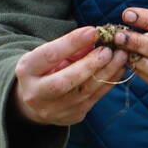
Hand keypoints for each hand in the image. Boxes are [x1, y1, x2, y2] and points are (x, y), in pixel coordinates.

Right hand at [12, 27, 126, 126]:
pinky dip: (109, 81)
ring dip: (106, 72)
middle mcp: (36, 94)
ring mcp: (54, 109)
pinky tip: (119, 68)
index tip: (93, 31)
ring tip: (120, 56)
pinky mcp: (72, 116)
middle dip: (90, 64)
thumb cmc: (45, 69)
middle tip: (109, 50)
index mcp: (26, 71)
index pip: (50, 56)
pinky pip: (94, 98)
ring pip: (84, 92)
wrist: (37, 101)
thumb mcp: (49, 54)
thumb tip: (95, 37)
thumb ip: (70, 47)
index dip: (72, 43)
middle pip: (65, 81)